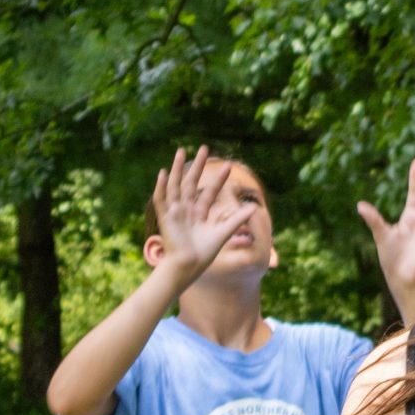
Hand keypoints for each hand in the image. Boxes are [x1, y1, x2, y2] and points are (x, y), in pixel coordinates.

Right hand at [153, 146, 254, 288]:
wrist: (188, 267)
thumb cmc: (204, 254)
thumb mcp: (223, 233)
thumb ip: (236, 219)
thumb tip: (253, 207)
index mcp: (200, 213)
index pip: (211, 191)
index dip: (219, 179)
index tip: (229, 166)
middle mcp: (187, 209)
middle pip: (192, 183)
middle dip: (198, 166)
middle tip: (204, 148)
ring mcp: (176, 212)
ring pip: (176, 185)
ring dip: (178, 169)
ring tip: (181, 151)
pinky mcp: (166, 217)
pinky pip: (161, 199)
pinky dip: (161, 186)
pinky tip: (163, 172)